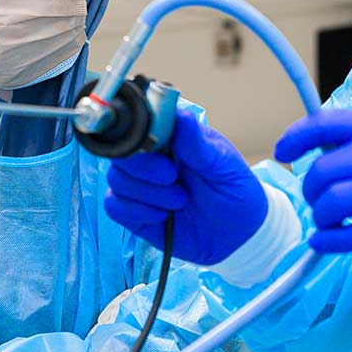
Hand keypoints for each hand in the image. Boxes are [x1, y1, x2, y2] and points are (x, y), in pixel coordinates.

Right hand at [103, 107, 267, 264]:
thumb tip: (181, 116)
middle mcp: (151, 157)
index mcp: (172, 136)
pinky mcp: (134, 211)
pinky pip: (114, 206)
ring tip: (179, 200)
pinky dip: (137, 212)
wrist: (237, 235)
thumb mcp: (224, 166)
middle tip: (173, 177)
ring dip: (148, 194)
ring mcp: (140, 184)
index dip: (140, 133)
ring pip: (117, 179)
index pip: (140, 122)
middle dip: (145, 168)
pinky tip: (162, 216)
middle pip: (121, 152)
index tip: (158, 148)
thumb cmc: (234, 191)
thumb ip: (198, 145)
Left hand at [276, 109, 351, 278]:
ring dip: (322, 217)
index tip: (283, 151)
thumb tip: (325, 153)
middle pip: (324, 169)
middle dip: (313, 192)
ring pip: (332, 201)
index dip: (297, 138)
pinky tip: (325, 243)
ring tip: (330, 224)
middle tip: (322, 205)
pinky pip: (350, 233)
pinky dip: (329, 241)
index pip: (329, 123)